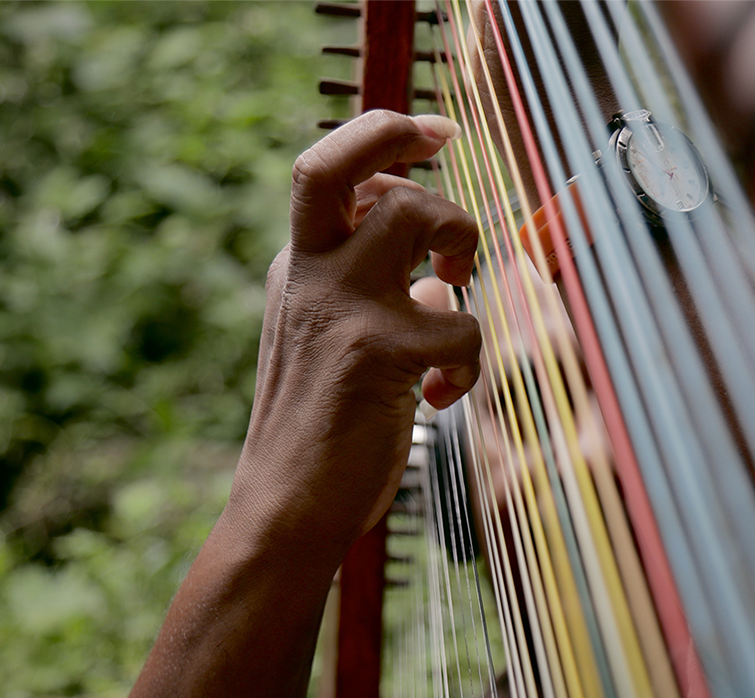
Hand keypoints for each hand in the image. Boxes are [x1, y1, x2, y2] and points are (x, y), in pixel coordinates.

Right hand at [227, 110, 481, 553]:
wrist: (286, 509)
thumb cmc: (320, 431)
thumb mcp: (335, 344)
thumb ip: (378, 299)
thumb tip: (441, 282)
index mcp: (300, 267)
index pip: (325, 169)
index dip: (382, 134)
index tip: (434, 131)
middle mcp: (312, 273)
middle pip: (351, 163)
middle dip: (409, 148)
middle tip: (450, 185)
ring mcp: (341, 307)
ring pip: (417, 215)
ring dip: (461, 245)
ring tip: (456, 300)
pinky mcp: (377, 353)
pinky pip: (460, 326)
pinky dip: (468, 362)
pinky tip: (441, 396)